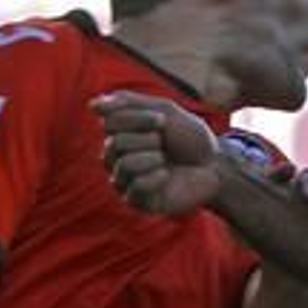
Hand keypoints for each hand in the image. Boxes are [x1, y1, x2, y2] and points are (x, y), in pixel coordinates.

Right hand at [94, 92, 222, 214]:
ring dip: (152, 158)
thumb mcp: (163, 110)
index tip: (162, 120)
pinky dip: (154, 178)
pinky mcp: (138, 202)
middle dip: (147, 140)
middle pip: (115, 145)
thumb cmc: (190, 138)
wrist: (214, 165)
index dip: (138, 119)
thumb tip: (92, 105)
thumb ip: (128, 104)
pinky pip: (134, 189)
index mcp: (120, 135)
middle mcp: (117, 159)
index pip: (109, 123)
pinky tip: (166, 176)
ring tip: (166, 161)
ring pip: (123, 166)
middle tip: (165, 144)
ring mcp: (126, 182)